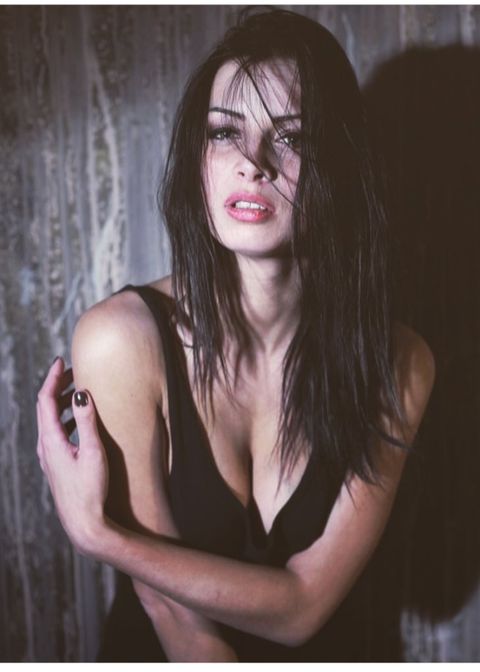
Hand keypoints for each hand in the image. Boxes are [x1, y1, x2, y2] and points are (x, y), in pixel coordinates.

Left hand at [36, 357, 108, 554]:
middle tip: (73, 371)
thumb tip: (81, 393)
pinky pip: (56, 432)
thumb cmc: (90, 490)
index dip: (52, 378)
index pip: (45, 400)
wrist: (84, 524)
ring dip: (61, 403)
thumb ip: (87, 421)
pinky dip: (65, 418)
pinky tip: (80, 422)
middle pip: (45, 408)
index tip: (61, 360)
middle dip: (57, 386)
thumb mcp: (92, 452)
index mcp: (50, 441)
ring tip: (79, 391)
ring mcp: (49, 457)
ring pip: (50, 421)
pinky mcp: (56, 465)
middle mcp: (45, 447)